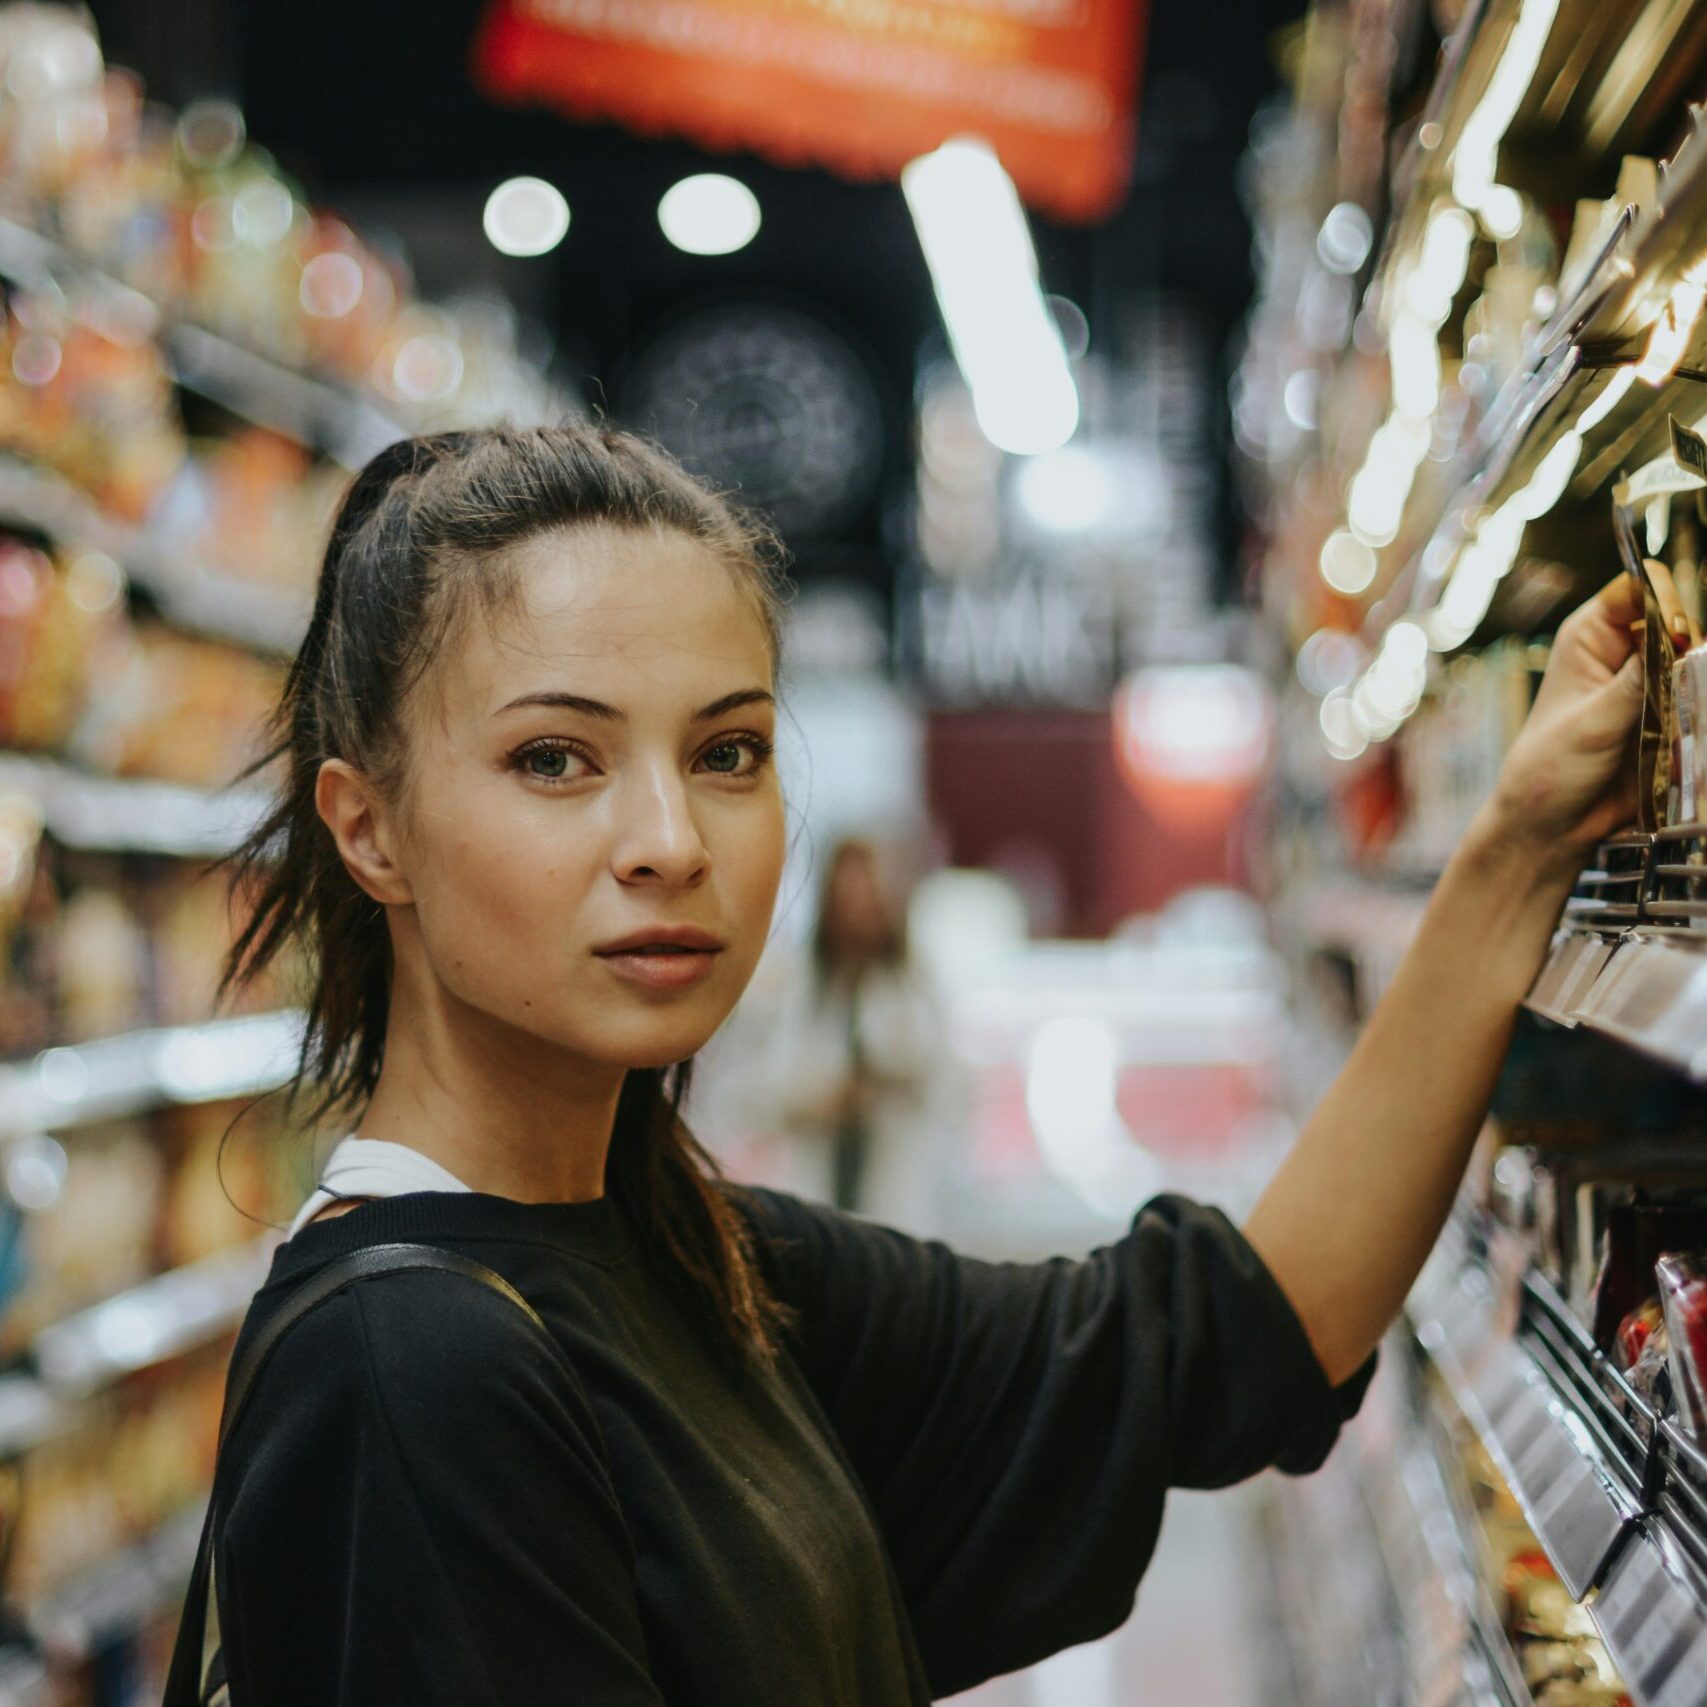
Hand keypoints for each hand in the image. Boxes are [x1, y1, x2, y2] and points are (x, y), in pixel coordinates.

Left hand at [1481, 563, 1686, 864]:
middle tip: (1685, 675)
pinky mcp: (1670, 713)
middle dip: (1691, 642)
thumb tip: (1681, 640)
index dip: (1664, 600)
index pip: (1640, 588)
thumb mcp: (1592, 722)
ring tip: (1686, 706)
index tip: (1675, 633)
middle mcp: (1623, 651)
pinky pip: (1701, 693)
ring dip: (1700, 676)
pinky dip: (1703, 700)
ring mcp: (1650, 682)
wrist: (1553, 825)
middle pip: (1680, 619)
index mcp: (1590, 636)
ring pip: (1698, 657)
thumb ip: (1639, 681)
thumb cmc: (1550, 769)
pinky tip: (1693, 719)